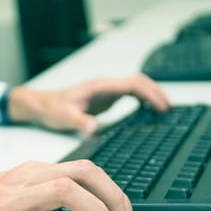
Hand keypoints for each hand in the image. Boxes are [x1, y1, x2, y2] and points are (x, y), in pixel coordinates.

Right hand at [0, 160, 133, 210]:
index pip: (81, 168)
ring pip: (67, 193)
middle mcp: (22, 181)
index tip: (122, 209)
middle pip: (82, 173)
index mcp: (27, 172)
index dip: (110, 187)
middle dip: (113, 195)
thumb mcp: (7, 194)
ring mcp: (10, 203)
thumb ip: (39, 199)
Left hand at [8, 73, 169, 133]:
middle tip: (169, 109)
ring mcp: (106, 92)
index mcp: (100, 86)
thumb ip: (79, 121)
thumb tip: (94, 128)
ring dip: (151, 95)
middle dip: (156, 93)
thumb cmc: (52, 108)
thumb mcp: (64, 116)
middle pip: (139, 83)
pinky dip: (142, 100)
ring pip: (136, 87)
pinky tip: (148, 110)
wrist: (42, 105)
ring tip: (164, 110)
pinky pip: (129, 95)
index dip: (150, 93)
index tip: (161, 106)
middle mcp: (105, 86)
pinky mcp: (105, 99)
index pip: (132, 84)